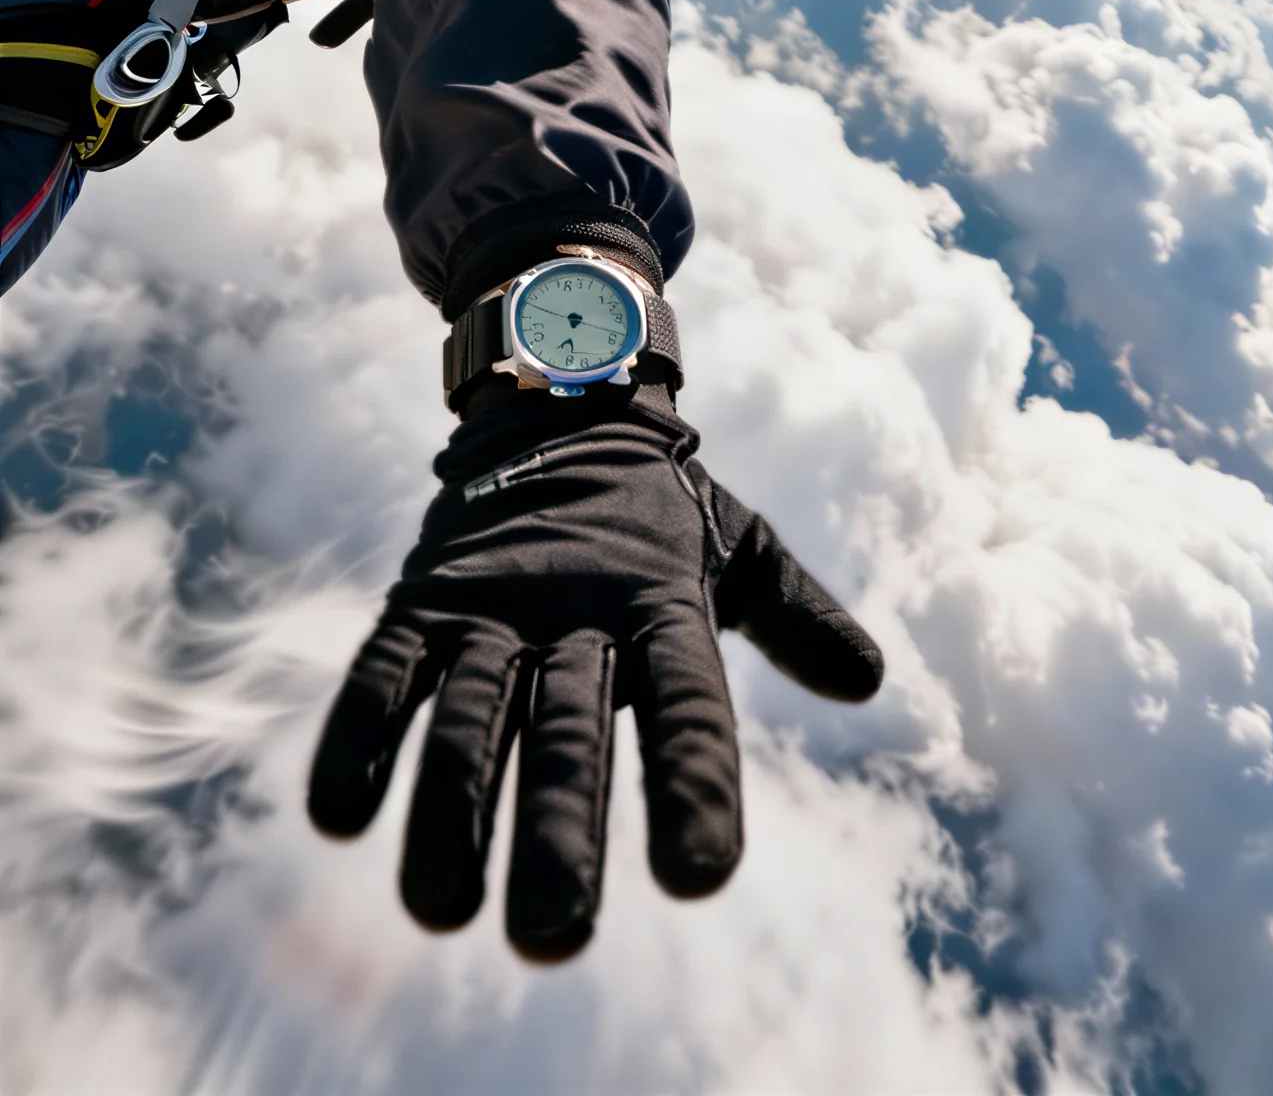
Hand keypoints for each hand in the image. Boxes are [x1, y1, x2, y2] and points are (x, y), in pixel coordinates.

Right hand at [307, 396, 881, 960]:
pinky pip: (384, 671)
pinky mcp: (423, 597)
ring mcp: (492, 602)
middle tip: (555, 944)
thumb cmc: (661, 504)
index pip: (689, 703)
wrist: (559, 391)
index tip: (701, 882)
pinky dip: (360, 736)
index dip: (694, 784)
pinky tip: (339, 818)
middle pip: (571, 731)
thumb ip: (796, 617)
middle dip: (559, 834)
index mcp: (662, 604)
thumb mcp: (739, 548)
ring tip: (442, 916)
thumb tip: (869, 680)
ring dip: (452, 814)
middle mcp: (576, 609)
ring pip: (471, 718)